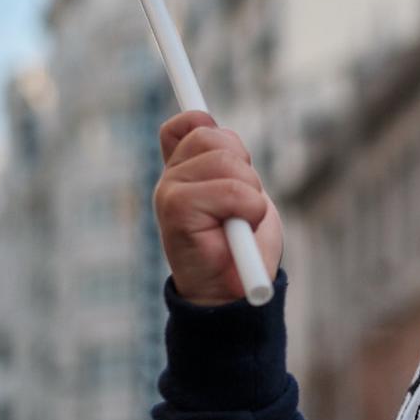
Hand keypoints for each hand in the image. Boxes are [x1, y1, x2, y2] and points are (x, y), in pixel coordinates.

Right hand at [154, 112, 283, 306]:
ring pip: (228, 162)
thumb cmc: (242, 247)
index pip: (185, 125)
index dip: (205, 124)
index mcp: (183, 173)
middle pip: (214, 136)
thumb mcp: (239, 192)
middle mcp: (170, 180)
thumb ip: (224, 161)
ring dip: (251, 193)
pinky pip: (233, 191)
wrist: (233, 296)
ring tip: (240, 221)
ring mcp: (169, 194)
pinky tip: (239, 233)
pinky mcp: (176, 209)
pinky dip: (251, 210)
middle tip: (243, 204)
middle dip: (244, 167)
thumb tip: (209, 122)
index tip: (231, 151)